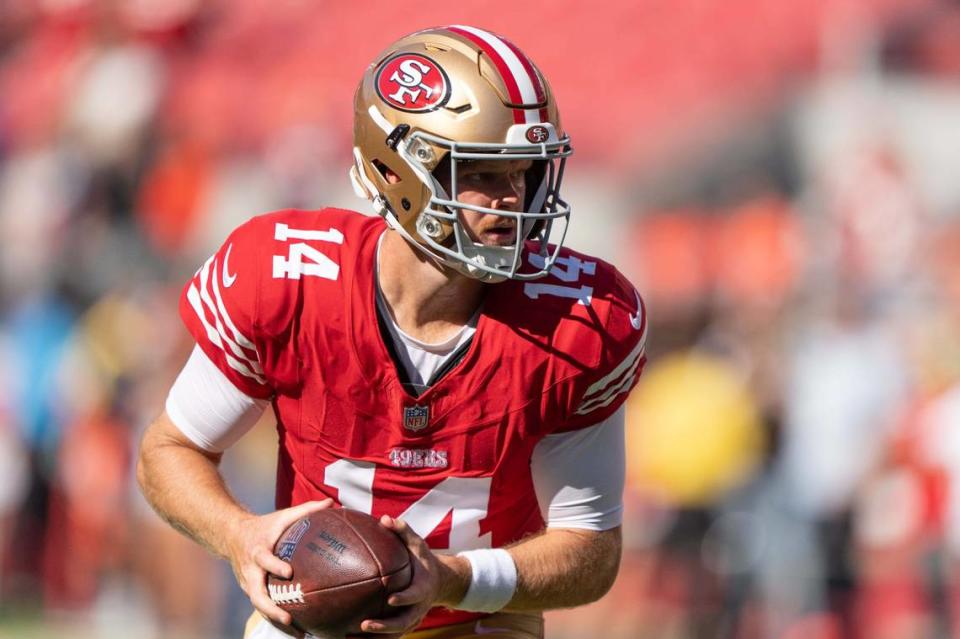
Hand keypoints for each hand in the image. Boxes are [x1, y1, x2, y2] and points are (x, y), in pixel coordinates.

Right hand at [224, 499, 334, 636]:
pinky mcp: (251, 592)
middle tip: (289, 618)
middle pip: (256, 594)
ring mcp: (249, 584)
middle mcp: (251, 571)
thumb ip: (306, 510)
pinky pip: (263, 609)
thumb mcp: (282, 516)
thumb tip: (331, 503)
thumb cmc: (264, 526)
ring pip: (260, 607)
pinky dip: (278, 620)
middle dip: (271, 608)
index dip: (274, 566)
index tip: (289, 572)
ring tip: (301, 633)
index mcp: (257, 551)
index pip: (264, 560)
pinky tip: (299, 631)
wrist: (232, 536)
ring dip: (277, 621)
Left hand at [357, 516, 468, 636]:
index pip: (415, 595)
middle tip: (364, 625)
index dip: (404, 599)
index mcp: (423, 588)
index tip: (390, 600)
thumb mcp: (418, 543)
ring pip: (395, 634)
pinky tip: (350, 638)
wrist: (439, 582)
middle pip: (403, 623)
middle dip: (385, 628)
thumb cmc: (422, 559)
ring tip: (350, 638)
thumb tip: (384, 518)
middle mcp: (418, 608)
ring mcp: (412, 619)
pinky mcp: (403, 626)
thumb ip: (403, 531)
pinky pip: (389, 637)